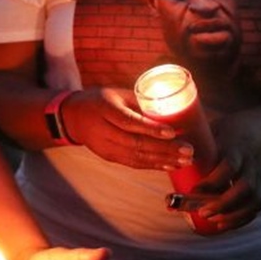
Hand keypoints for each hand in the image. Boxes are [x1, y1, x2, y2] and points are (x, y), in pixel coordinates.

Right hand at [64, 87, 191, 170]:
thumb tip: (170, 109)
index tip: (172, 131)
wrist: (72, 118)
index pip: (128, 121)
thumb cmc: (99, 101)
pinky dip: (153, 165)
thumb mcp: (116, 93)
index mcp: (104, 109)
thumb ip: (139, 102)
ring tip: (184, 161)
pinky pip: (133, 163)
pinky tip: (170, 166)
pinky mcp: (109, 157)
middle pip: (136, 143)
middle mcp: (103, 131)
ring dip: (163, 160)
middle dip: (164, 149)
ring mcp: (105, 147)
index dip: (151, 128)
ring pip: (136, 157)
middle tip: (188, 150)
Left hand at [176, 109, 260, 231]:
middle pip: (244, 188)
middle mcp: (251, 163)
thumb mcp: (215, 130)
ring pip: (255, 200)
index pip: (229, 166)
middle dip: (223, 204)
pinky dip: (242, 219)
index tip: (194, 190)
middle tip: (201, 212)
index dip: (213, 181)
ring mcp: (259, 176)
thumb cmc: (232, 129)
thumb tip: (166, 152)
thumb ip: (196, 142)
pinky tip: (223, 225)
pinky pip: (257, 206)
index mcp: (237, 147)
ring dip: (233, 215)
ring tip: (211, 220)